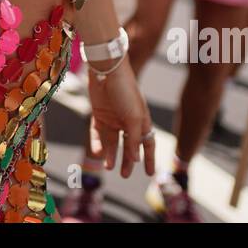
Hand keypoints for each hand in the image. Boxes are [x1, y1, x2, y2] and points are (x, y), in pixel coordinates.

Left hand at [87, 60, 154, 178]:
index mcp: (141, 121)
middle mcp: (127, 121)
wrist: (106, 71)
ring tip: (109, 167)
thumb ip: (134, 139)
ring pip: (112, 142)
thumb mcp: (133, 118)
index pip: (147, 144)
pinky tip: (98, 152)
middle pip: (128, 146)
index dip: (148, 158)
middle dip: (127, 161)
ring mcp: (113, 118)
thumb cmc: (126, 92)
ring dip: (111, 155)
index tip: (149, 173)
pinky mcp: (99, 114)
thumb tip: (135, 159)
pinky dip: (98, 143)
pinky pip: (98, 133)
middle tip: (124, 175)